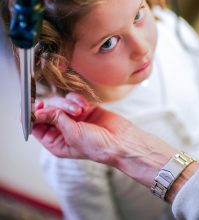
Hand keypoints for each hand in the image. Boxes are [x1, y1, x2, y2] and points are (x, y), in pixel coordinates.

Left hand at [33, 93, 176, 187]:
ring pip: (60, 102)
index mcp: (54, 141)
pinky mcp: (82, 108)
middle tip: (68, 111)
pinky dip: (77, 99)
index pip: (35, 125)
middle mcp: (61, 129)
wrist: (121, 140)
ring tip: (81, 111)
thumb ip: (54, 119)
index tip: (37, 105)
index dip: (33, 114)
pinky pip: (72, 97)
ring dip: (69, 103)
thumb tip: (36, 112)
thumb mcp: (72, 134)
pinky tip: (86, 106)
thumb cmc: (98, 145)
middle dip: (57, 108)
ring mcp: (72, 117)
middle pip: (47, 110)